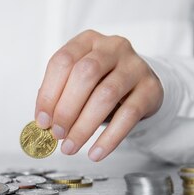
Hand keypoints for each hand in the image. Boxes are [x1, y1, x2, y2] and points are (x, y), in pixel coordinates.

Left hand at [34, 30, 163, 160]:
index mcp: (87, 41)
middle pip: (85, 74)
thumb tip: (44, 123)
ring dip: (84, 126)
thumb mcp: (76, 82)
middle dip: (66, 109)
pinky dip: (109, 138)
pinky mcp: (151, 88)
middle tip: (57, 134)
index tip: (42, 121)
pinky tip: (95, 153)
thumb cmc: (101, 83)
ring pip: (106, 95)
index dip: (49, 93)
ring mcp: (135, 66)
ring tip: (70, 147)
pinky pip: (129, 115)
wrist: (139, 85)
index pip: (63, 61)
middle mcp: (112, 47)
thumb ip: (58, 97)